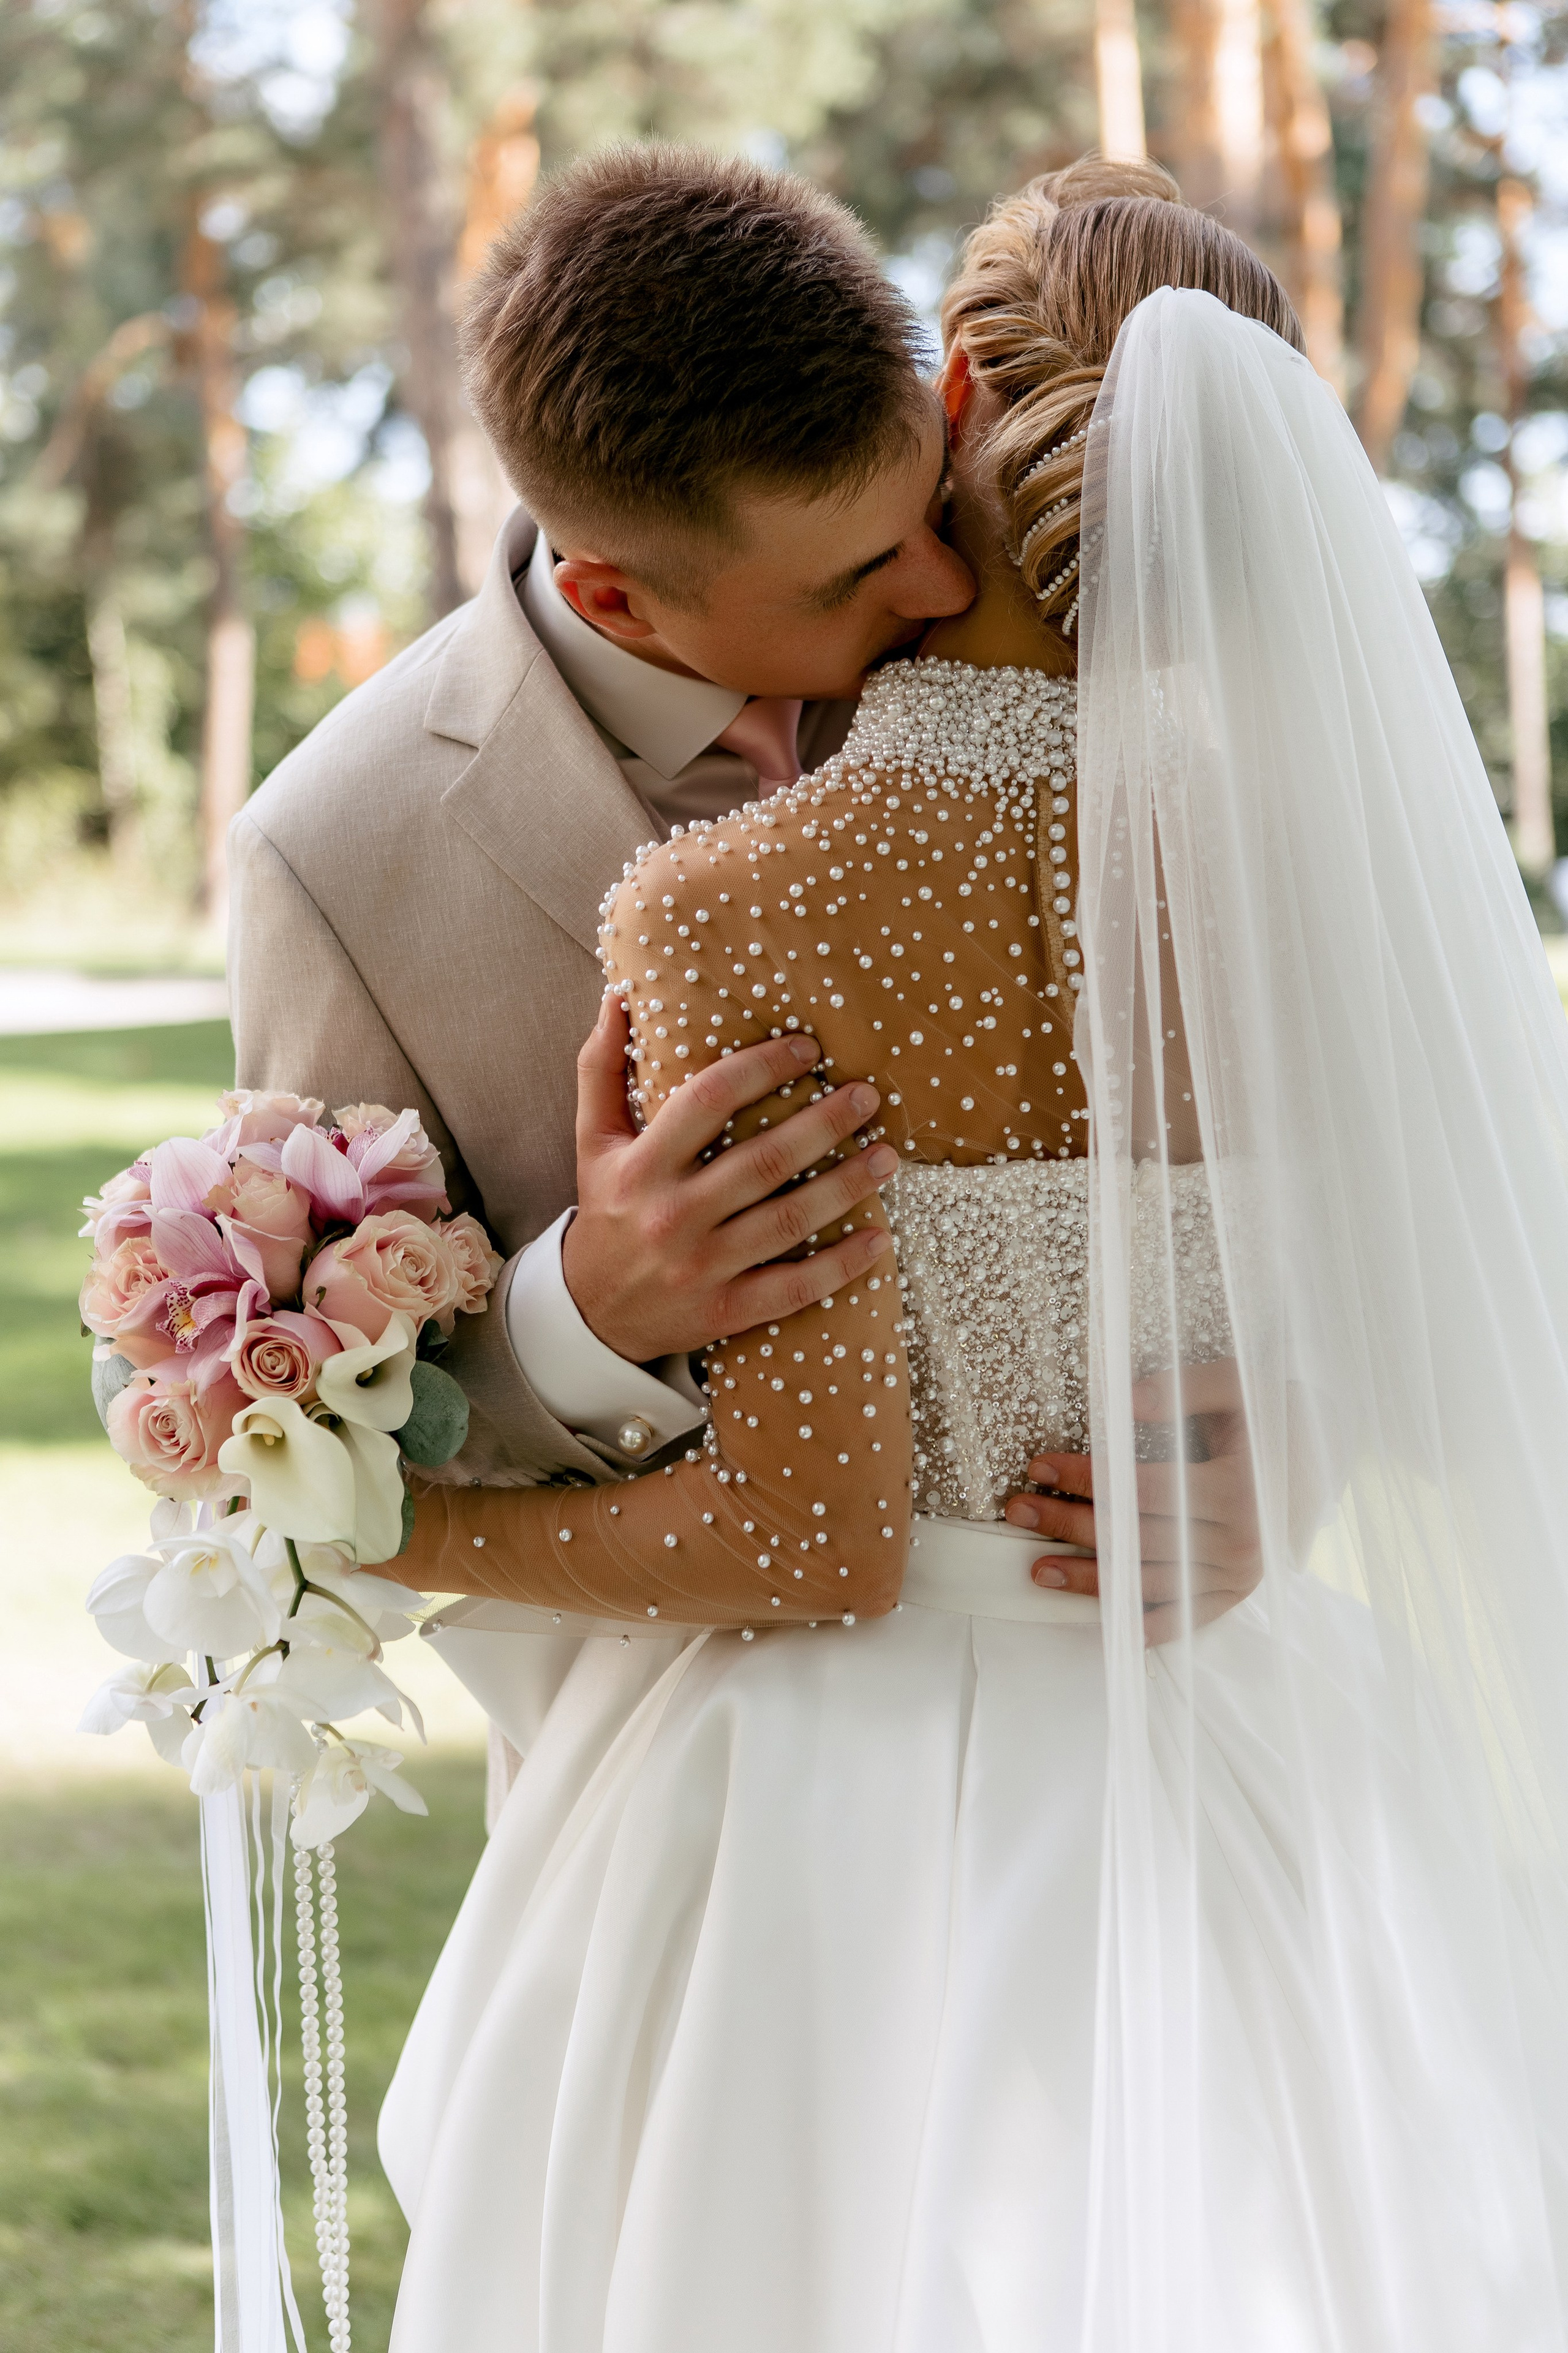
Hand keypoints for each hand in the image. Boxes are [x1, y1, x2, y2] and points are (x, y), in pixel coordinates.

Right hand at [561, 992, 896, 1362]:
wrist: (591, 1312)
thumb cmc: (605, 1210)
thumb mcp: (593, 1139)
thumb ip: (603, 1065)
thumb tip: (619, 992)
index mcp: (641, 1165)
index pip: (708, 1100)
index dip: (763, 1067)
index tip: (808, 1048)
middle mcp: (672, 1215)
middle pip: (764, 1161)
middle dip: (824, 1124)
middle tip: (867, 1096)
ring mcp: (701, 1267)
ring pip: (788, 1221)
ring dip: (846, 1187)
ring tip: (887, 1157)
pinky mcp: (724, 1312)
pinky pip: (793, 1288)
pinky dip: (840, 1266)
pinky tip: (878, 1239)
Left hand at [1002, 1359, 1259, 1645]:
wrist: (1320, 1459)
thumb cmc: (1267, 1419)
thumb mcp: (1238, 1388)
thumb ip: (1185, 1389)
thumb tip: (1128, 1399)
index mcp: (1239, 1490)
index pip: (1142, 1488)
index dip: (1086, 1477)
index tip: (1039, 1466)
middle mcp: (1240, 1543)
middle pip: (1137, 1538)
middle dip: (1071, 1525)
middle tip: (1020, 1512)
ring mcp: (1238, 1577)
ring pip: (1151, 1584)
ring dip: (1091, 1580)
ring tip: (1038, 1569)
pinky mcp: (1235, 1597)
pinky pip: (1183, 1621)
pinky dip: (1143, 1627)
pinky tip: (1103, 1624)